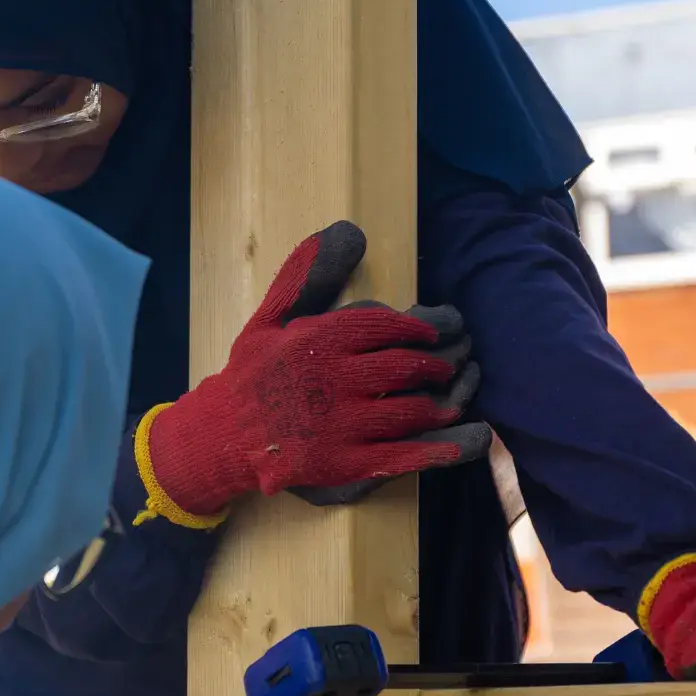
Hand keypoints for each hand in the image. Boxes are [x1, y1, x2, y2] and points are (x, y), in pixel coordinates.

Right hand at [146, 221, 489, 517]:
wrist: (220, 438)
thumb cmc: (250, 375)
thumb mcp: (270, 317)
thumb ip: (308, 276)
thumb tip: (349, 231)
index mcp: (318, 340)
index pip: (387, 325)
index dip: (421, 327)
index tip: (436, 330)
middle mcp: (333, 381)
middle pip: (409, 366)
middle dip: (440, 361)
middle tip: (452, 361)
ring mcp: (342, 426)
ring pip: (415, 408)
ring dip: (447, 398)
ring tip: (459, 391)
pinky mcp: (347, 464)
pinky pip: (408, 454)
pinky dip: (447, 446)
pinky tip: (476, 435)